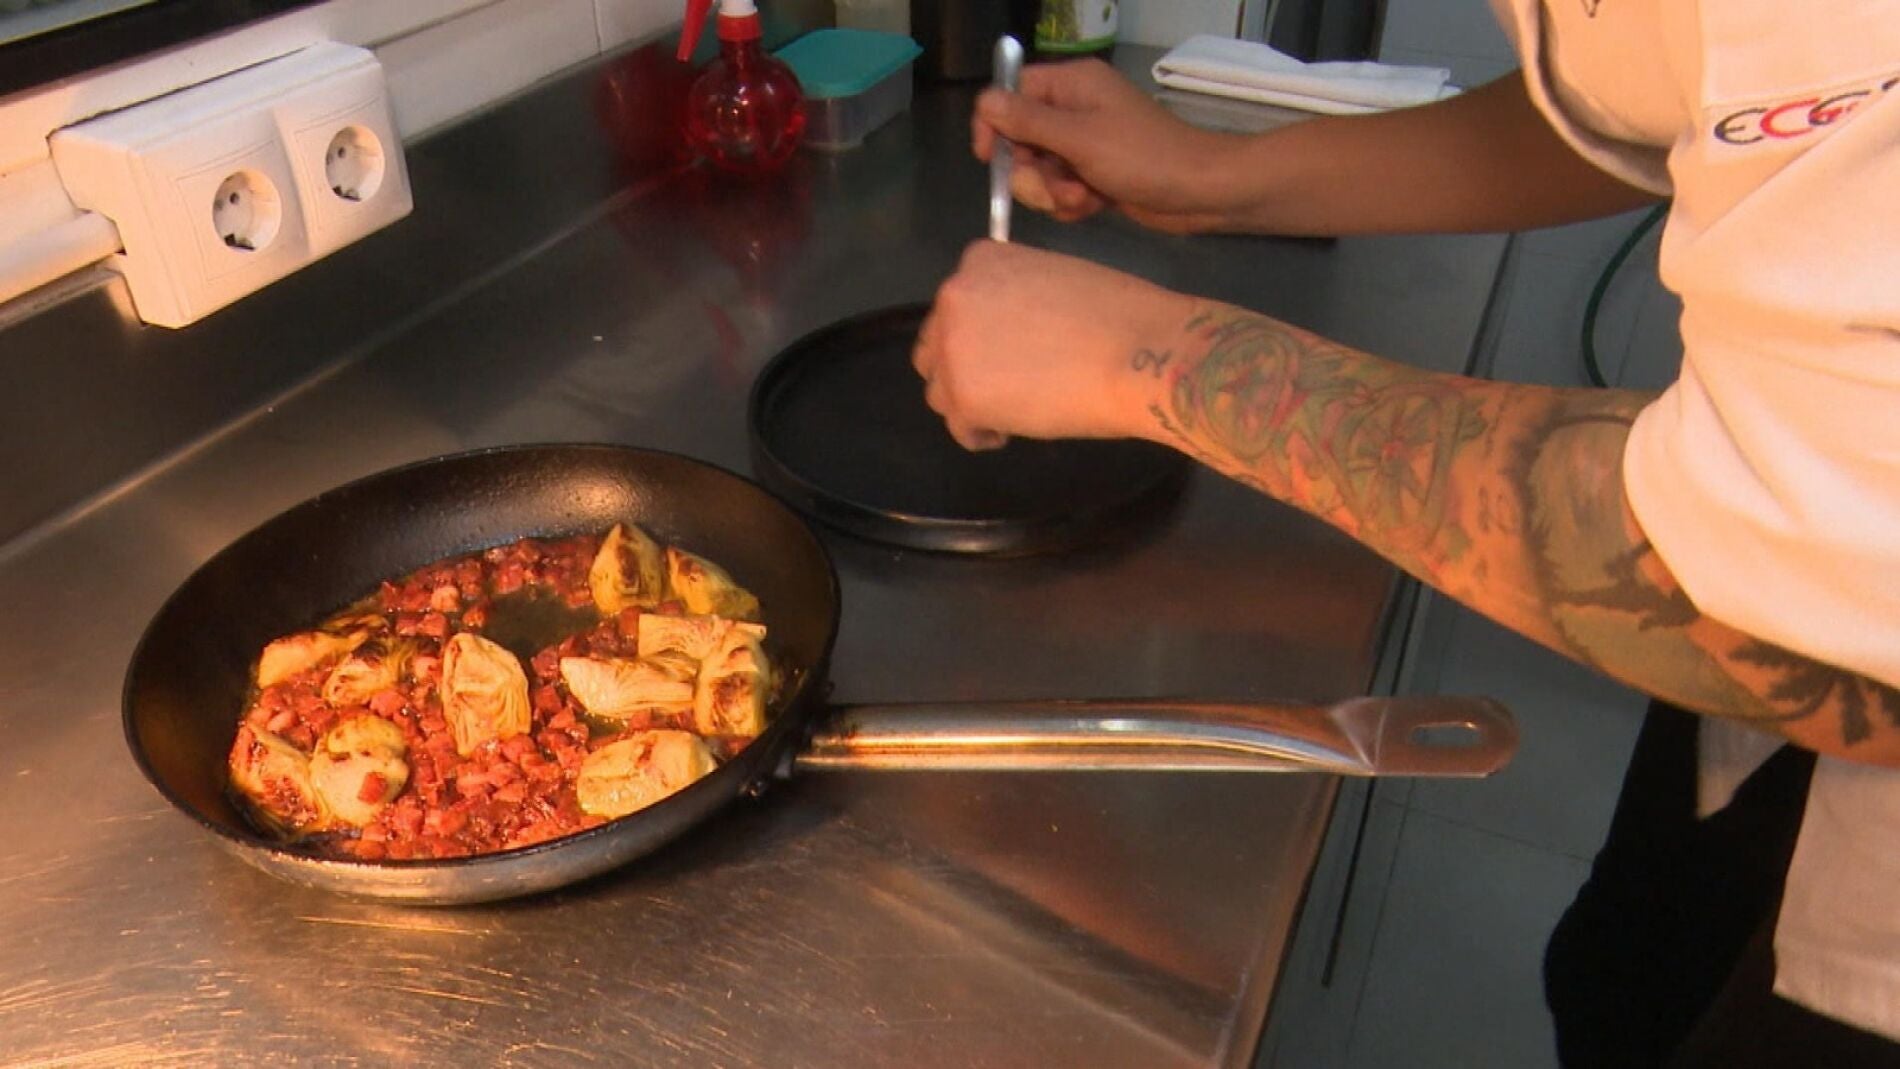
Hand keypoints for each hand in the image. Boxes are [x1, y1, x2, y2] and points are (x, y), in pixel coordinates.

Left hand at [912, 241, 1193, 450]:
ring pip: (940, 387)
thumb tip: (1008, 333)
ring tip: (1014, 412)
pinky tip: (1010, 432)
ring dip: (971, 401)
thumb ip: (1018, 298)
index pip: (956, 304)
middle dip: (966, 367)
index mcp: (980, 261)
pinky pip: (957, 426)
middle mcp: (955, 296)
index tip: (1009, 352)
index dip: (980, 333)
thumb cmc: (1120, 316)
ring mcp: (953, 347)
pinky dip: (980, 434)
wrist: (1141, 353)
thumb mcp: (1056, 279)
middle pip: (937, 345)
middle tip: (1008, 386)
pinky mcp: (963, 396)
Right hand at [973, 59, 1243, 233]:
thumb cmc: (1143, 156)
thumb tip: (984, 102)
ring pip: (1039, 170)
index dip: (995, 125)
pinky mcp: (1094, 175)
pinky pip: (1060, 189)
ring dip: (1054, 191)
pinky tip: (1093, 206)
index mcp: (1071, 85)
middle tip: (1053, 186)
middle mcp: (1074, 110)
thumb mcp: (1079, 138)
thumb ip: (1027, 121)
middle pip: (1020, 139)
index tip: (991, 158)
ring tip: (1083, 198)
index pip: (1011, 93)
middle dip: (1031, 171)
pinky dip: (1071, 202)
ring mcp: (1084, 144)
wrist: (1199, 191)